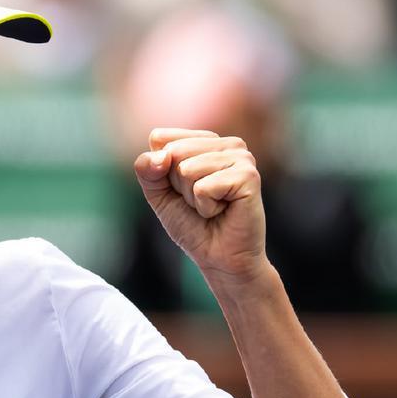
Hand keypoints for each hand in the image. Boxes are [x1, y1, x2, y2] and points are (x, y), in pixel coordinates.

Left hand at [133, 127, 270, 283]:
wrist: (220, 259)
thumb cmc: (194, 226)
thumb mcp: (159, 195)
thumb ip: (148, 171)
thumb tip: (159, 156)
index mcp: (207, 141)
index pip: (161, 138)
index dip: (161, 172)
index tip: (183, 191)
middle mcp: (228, 144)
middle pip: (173, 152)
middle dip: (178, 186)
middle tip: (200, 203)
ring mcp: (242, 157)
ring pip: (187, 169)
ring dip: (192, 198)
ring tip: (212, 208)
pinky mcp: (248, 176)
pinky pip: (203, 187)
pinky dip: (205, 207)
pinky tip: (223, 212)